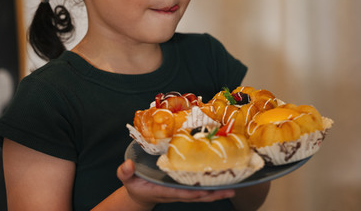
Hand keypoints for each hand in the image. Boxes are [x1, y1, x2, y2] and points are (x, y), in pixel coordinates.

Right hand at [117, 159, 234, 208]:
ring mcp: (182, 192)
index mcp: (164, 191)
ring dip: (218, 192)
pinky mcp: (186, 188)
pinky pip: (202, 189)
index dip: (193, 192)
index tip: (205, 189)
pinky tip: (226, 181)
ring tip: (235, 187)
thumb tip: (127, 165)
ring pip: (203, 194)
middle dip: (214, 193)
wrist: (139, 194)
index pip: (181, 193)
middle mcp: (177, 193)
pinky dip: (214, 187)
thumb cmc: (135, 185)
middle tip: (231, 189)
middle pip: (198, 195)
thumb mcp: (127, 179)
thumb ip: (125, 173)